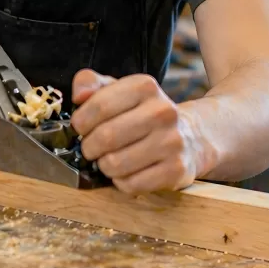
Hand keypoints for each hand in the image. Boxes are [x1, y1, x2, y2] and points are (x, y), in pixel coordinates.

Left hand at [70, 69, 204, 194]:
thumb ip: (90, 83)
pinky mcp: (176, 170)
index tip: (79, 128)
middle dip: (89, 146)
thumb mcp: (116, 89)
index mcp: (145, 87)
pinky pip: (131, 184)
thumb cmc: (141, 113)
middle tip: (90, 148)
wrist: (189, 136)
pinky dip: (120, 181)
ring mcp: (172, 142)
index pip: (100, 105)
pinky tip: (126, 172)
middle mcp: (163, 111)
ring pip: (115, 164)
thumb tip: (79, 96)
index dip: (81, 121)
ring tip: (109, 159)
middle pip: (106, 136)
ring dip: (103, 165)